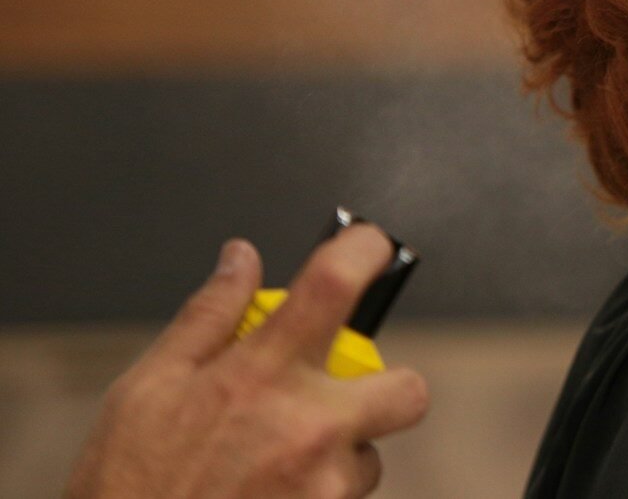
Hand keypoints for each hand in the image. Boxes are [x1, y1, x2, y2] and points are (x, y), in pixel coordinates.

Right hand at [64, 226, 428, 498]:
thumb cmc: (127, 485)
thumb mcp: (147, 388)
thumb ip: (208, 316)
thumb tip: (241, 259)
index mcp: (261, 374)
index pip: (334, 284)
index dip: (364, 251)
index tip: (370, 246)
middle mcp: (309, 425)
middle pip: (407, 388)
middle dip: (386, 389)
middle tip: (336, 398)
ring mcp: (325, 483)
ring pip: (371, 456)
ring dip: (340, 455)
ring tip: (274, 465)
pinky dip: (319, 495)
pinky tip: (267, 495)